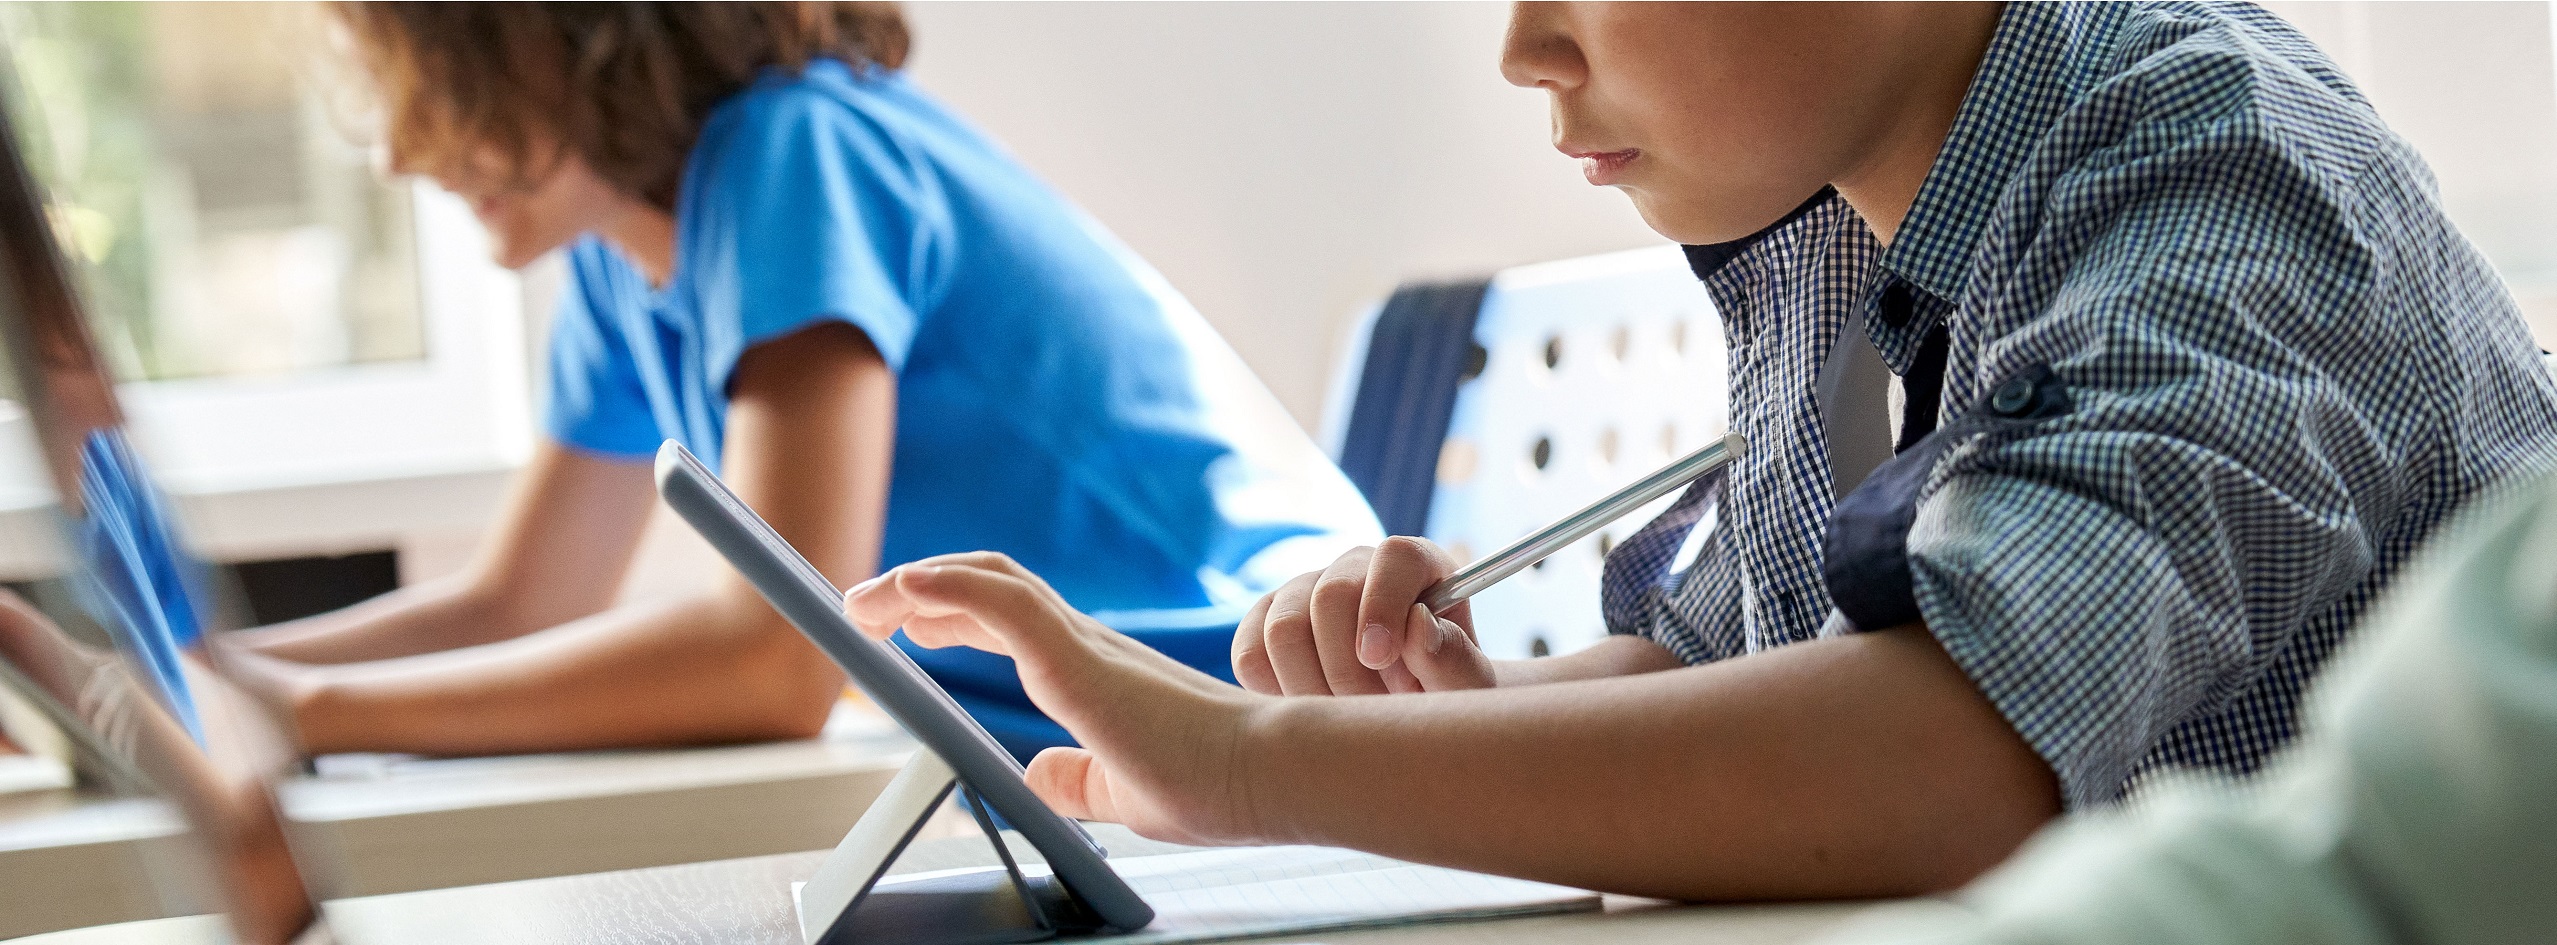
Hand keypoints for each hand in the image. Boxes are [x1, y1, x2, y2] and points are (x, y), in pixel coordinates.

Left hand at [844, 552, 1274, 845]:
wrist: (1273, 778)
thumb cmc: (1218, 784)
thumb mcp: (1122, 793)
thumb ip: (1079, 779)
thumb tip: (1035, 775)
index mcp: (1092, 672)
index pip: (1007, 620)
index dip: (951, 613)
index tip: (908, 624)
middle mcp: (1085, 644)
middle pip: (988, 587)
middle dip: (917, 589)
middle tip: (864, 608)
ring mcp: (1083, 645)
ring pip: (990, 581)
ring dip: (917, 582)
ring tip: (864, 602)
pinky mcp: (1081, 658)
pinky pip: (1003, 603)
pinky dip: (949, 585)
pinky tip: (906, 587)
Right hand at [1232, 537, 1494, 695]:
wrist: (1401, 721)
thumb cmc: (1442, 700)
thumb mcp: (1466, 691)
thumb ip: (1455, 661)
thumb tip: (1417, 626)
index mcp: (1415, 567)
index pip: (1395, 556)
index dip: (1385, 603)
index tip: (1381, 659)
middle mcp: (1355, 569)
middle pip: (1330, 595)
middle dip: (1348, 668)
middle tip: (1372, 712)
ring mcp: (1303, 592)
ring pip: (1283, 629)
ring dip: (1312, 688)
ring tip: (1347, 716)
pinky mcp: (1262, 624)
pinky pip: (1249, 654)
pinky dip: (1274, 692)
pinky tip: (1311, 709)